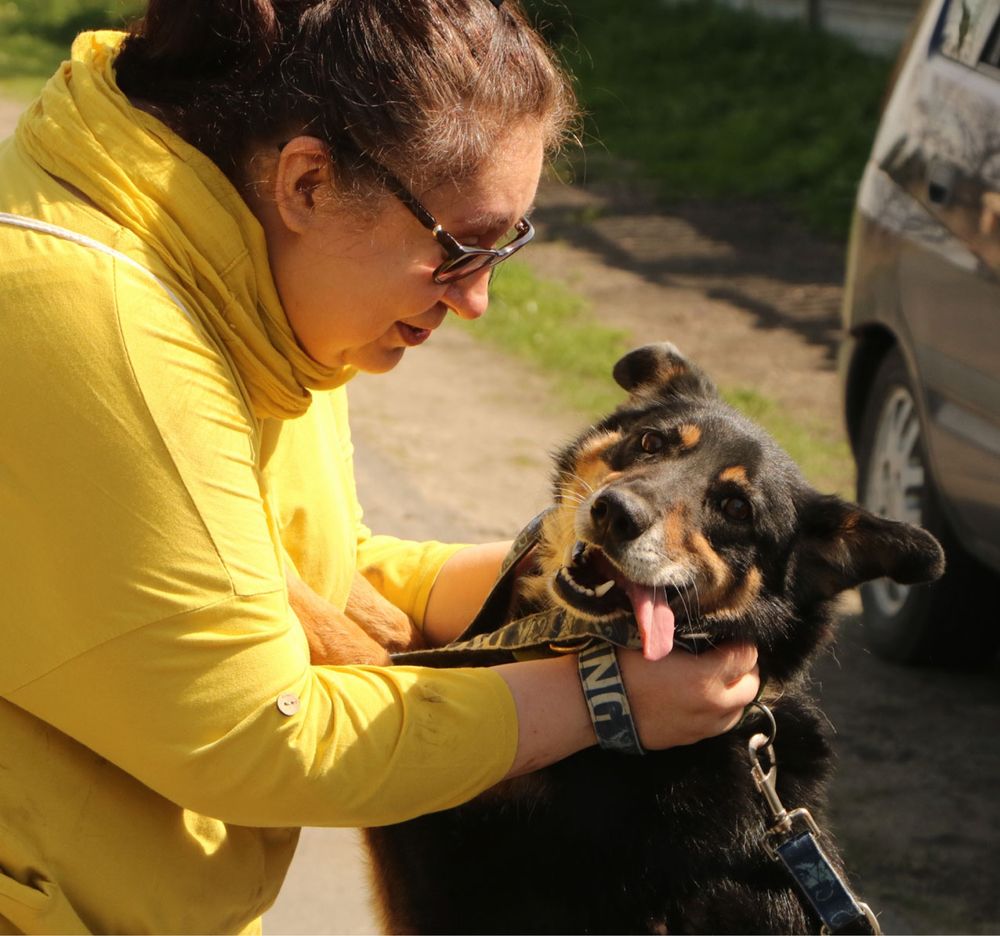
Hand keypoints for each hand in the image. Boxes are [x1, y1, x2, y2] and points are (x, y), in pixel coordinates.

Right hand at [617, 642, 759, 749]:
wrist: (599, 704)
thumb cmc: (625, 665)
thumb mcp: (657, 641)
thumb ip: (690, 636)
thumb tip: (709, 629)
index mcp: (705, 678)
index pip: (746, 657)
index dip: (742, 643)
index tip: (732, 636)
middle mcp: (711, 706)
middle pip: (750, 687)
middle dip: (746, 669)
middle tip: (731, 657)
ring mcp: (702, 727)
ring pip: (738, 711)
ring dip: (735, 693)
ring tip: (721, 680)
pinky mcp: (689, 740)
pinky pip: (718, 726)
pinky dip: (719, 711)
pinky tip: (704, 699)